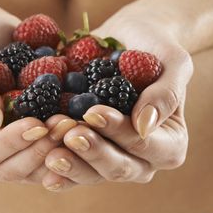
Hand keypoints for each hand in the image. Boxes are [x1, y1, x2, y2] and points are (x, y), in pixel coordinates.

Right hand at [0, 16, 77, 182]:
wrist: (2, 41)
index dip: (10, 142)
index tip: (37, 124)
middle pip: (9, 170)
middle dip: (39, 150)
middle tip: (66, 124)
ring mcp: (5, 160)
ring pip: (33, 173)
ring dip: (58, 154)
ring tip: (78, 126)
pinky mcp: (30, 154)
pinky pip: (50, 165)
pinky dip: (69, 153)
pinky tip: (84, 134)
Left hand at [41, 10, 193, 190]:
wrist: (127, 38)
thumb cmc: (156, 46)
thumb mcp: (172, 61)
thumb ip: (166, 93)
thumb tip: (144, 126)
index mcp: (169, 144)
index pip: (143, 145)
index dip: (118, 132)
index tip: (93, 112)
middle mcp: (142, 160)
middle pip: (117, 168)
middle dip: (91, 151)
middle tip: (67, 132)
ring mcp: (111, 158)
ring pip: (91, 174)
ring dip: (70, 162)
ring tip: (48, 147)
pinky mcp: (86, 153)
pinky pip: (72, 169)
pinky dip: (57, 166)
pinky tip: (40, 159)